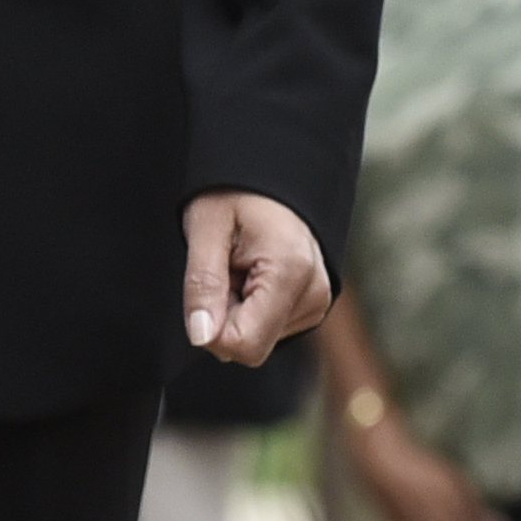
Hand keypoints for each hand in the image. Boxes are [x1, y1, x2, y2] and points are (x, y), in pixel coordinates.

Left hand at [183, 189, 328, 361]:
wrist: (265, 175)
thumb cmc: (233, 192)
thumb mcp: (205, 229)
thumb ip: (202, 285)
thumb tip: (202, 337)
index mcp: (290, 271)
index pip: (245, 345)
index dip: (213, 329)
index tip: (210, 286)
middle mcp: (314, 291)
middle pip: (254, 346)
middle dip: (226, 317)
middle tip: (224, 270)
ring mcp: (318, 300)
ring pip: (260, 339)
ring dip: (238, 310)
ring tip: (239, 265)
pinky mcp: (313, 303)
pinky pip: (271, 328)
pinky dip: (253, 306)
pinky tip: (251, 272)